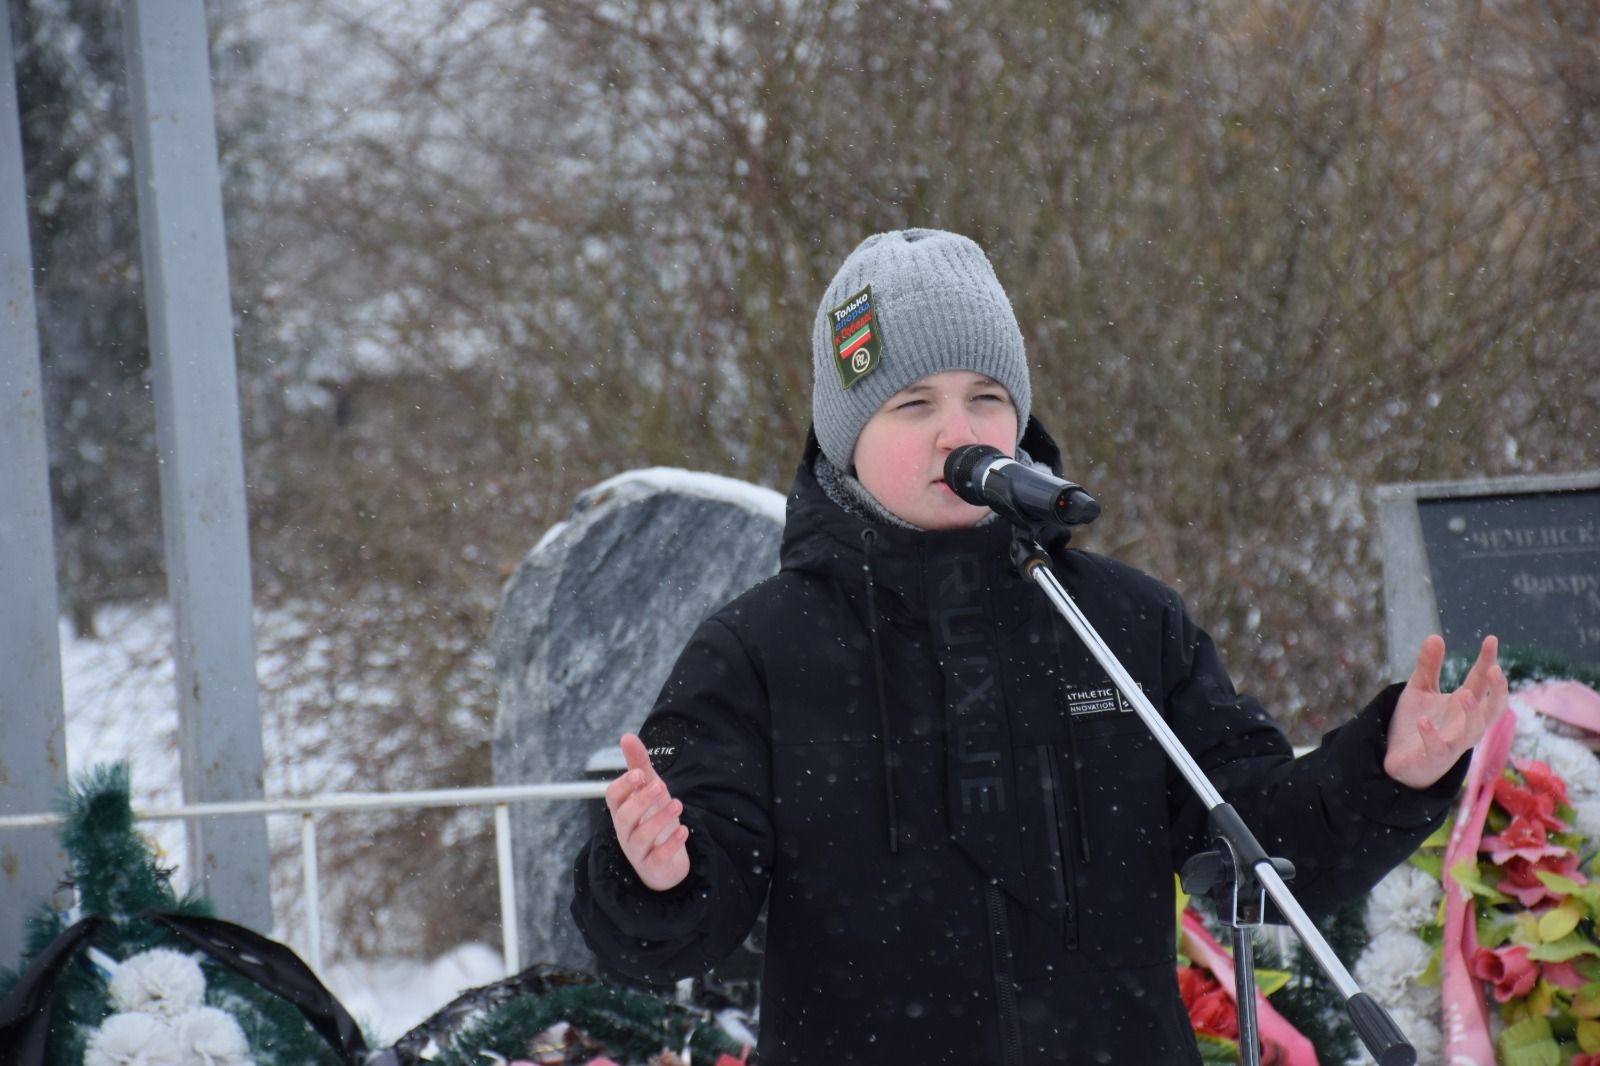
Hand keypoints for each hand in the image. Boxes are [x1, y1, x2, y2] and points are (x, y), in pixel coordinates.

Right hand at [605, 732, 690, 891]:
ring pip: (640, 837)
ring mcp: (637, 850)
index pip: (612, 797)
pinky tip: (683, 830)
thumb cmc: (652, 818)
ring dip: (659, 819)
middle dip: (641, 800)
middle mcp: (625, 830)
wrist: (664, 861)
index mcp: (622, 810)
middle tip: (660, 785)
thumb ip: (638, 764)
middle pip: (623, 817)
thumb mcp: (649, 789)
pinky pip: (657, 858)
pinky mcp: (652, 865)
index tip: (639, 774)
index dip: (624, 786)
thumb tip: (627, 736)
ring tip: (678, 803)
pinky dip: (670, 845)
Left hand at [1384, 634, 1508, 788]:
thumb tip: (1436, 636)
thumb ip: (1428, 667)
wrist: (1398, 759)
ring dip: (1473, 714)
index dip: (1487, 661)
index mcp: (1462, 705)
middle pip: (1493, 708)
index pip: (1480, 681)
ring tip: (1464, 694)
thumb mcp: (1419, 690)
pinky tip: (1422, 721)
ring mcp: (1453, 742)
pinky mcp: (1435, 757)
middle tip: (1495, 670)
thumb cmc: (1415, 724)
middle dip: (1497, 691)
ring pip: (1474, 731)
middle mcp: (1464, 723)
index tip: (1491, 639)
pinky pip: (1439, 748)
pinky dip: (1432, 735)